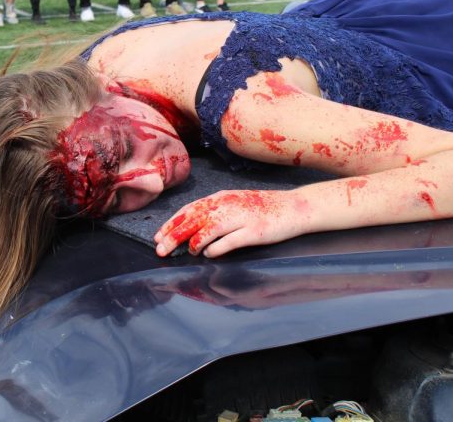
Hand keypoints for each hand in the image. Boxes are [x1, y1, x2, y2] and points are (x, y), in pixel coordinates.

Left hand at [154, 190, 302, 257]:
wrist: (294, 206)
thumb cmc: (261, 207)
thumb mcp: (234, 203)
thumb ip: (213, 212)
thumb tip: (190, 228)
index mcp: (220, 198)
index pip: (188, 210)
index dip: (171, 224)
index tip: (158, 236)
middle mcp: (227, 205)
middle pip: (192, 220)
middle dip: (173, 236)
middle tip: (161, 250)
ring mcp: (240, 218)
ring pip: (207, 230)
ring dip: (194, 243)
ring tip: (190, 252)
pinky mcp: (253, 232)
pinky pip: (227, 242)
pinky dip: (214, 250)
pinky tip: (209, 254)